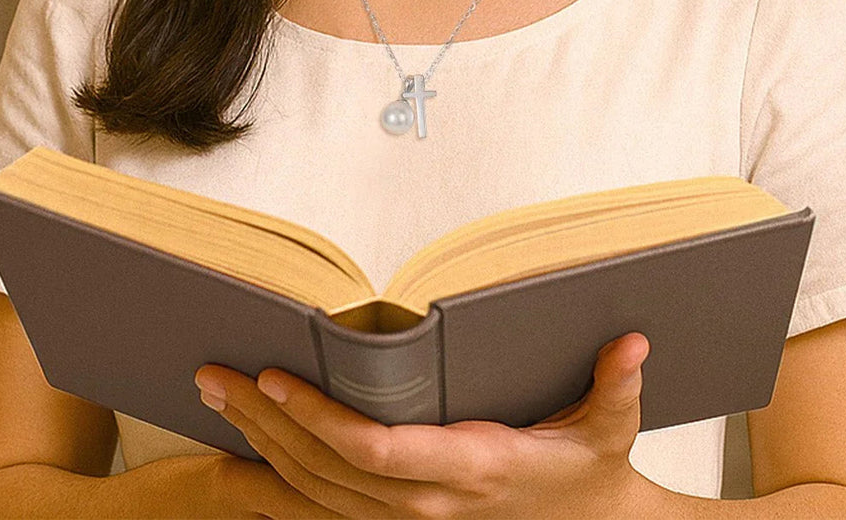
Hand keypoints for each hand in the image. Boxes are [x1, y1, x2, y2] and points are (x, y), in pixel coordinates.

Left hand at [194, 332, 649, 517]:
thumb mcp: (613, 431)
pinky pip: (327, 505)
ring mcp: (410, 519)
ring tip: (217, 396)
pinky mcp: (401, 519)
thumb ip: (617, 385)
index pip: (376, 452)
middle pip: (326, 471)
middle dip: (265, 424)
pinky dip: (280, 476)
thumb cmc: (593, 476)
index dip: (318, 420)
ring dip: (260, 445)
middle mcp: (428, 502)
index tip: (274, 378)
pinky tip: (248, 446)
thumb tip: (632, 342)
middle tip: (213, 376)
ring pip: (316, 493)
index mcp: (469, 468)